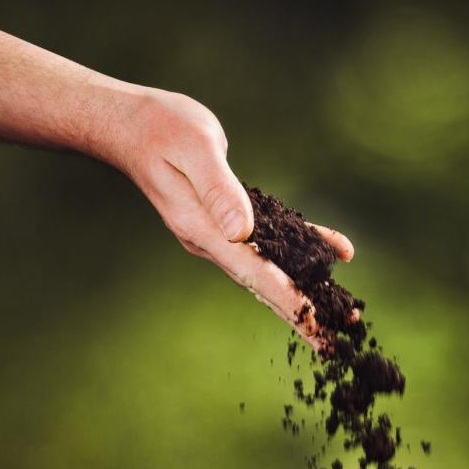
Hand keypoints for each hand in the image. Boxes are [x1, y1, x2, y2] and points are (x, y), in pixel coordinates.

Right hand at [112, 88, 353, 351]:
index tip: (315, 328)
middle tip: (336, 343)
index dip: (289, 301)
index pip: (255, 274)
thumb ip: (218, 190)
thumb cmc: (160, 127)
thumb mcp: (194, 148)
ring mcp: (216, 235)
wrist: (130, 125)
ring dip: (303, 291)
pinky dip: (300, 249)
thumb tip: (242, 232)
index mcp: (204, 228)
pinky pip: (268, 243)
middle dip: (301, 313)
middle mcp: (211, 240)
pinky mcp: (224, 223)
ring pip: (268, 269)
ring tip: (339, 313)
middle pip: (264, 285)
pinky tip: (329, 250)